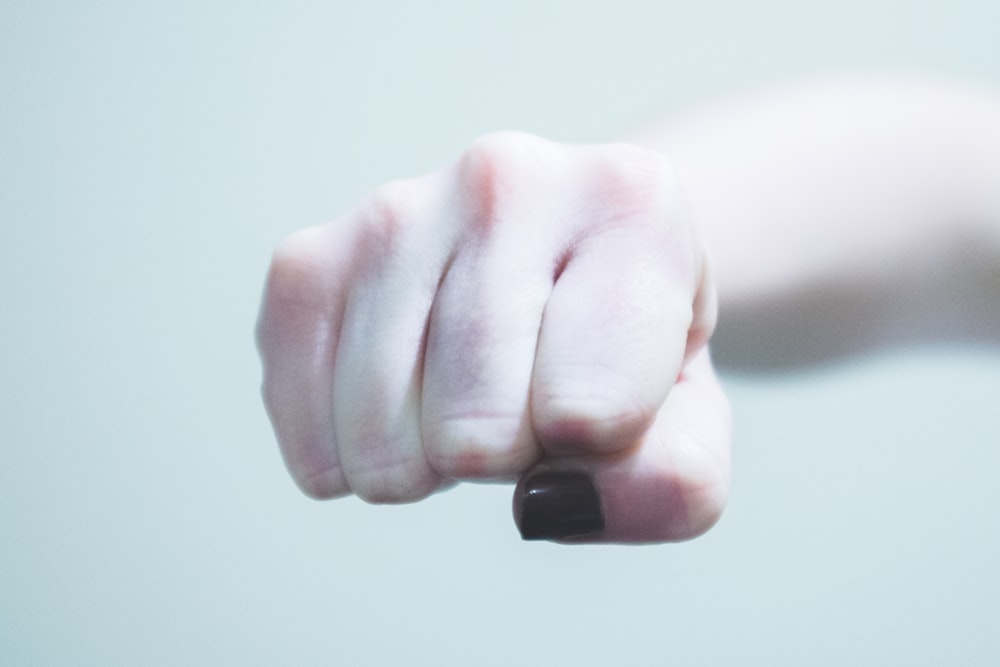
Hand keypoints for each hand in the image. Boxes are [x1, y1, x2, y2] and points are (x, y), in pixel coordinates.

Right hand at [256, 132, 731, 542]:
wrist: (554, 266)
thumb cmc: (621, 351)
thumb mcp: (689, 423)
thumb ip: (674, 482)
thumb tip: (556, 502)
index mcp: (630, 204)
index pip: (590, 407)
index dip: (595, 451)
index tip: (603, 408)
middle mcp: (506, 179)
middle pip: (476, 432)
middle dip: (506, 457)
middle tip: (526, 398)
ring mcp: (394, 211)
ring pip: (383, 441)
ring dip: (427, 461)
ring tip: (465, 394)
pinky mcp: (307, 262)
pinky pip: (311, 433)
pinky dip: (352, 460)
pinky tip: (399, 404)